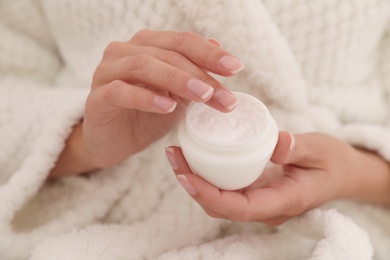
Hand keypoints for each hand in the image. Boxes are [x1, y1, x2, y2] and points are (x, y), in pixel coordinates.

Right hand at [50, 30, 243, 176]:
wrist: (115, 143)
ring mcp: (107, 71)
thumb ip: (193, 72)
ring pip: (144, 65)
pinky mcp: (97, 96)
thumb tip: (218, 46)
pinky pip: (120, 91)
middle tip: (224, 96)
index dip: (209, 53)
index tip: (236, 68)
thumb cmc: (147, 116)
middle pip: (167, 52)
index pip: (182, 41)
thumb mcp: (177, 95)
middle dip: (200, 74)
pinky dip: (146, 97)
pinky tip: (168, 106)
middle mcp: (124, 51)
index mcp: (147, 46)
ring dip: (177, 80)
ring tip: (203, 97)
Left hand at [166, 132, 389, 224]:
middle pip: (221, 207)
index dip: (209, 195)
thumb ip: (297, 148)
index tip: (186, 175)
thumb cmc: (333, 163)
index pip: (239, 208)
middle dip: (193, 186)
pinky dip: (207, 176)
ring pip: (220, 201)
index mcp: (283, 201)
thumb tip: (275, 143)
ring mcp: (260, 201)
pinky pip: (226, 190)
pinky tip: (196, 157)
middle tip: (174, 156)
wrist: (343, 174)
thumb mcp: (320, 151)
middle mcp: (267, 207)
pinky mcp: (256, 191)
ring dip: (195, 181)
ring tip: (178, 155)